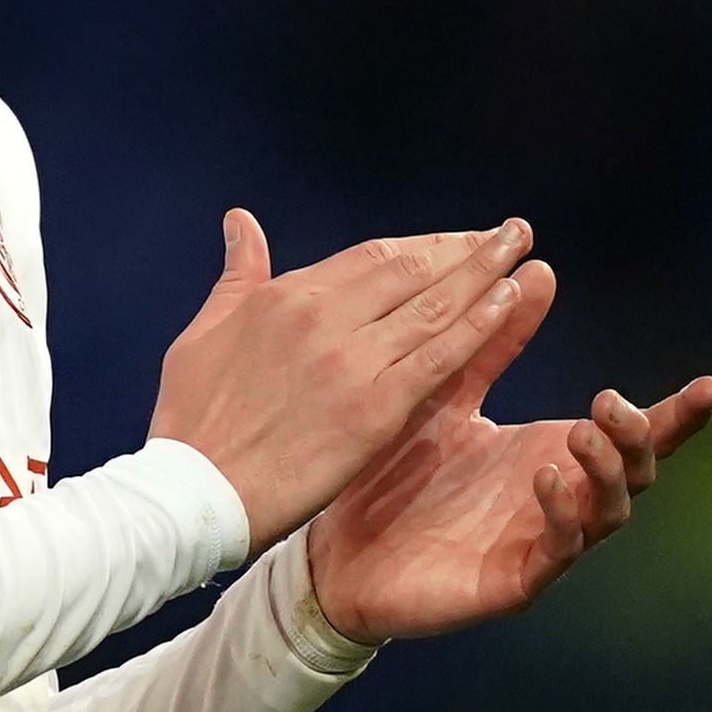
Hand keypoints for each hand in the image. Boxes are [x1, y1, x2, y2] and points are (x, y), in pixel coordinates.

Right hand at [149, 211, 536, 550]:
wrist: (194, 490)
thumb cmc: (192, 417)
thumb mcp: (204, 331)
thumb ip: (237, 274)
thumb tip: (241, 221)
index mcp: (284, 297)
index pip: (370, 257)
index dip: (422, 246)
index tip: (456, 240)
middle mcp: (323, 316)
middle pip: (410, 269)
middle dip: (464, 248)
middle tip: (508, 232)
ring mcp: (352, 360)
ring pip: (434, 304)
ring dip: (484, 272)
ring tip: (519, 247)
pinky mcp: (375, 408)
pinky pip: (440, 356)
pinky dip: (478, 324)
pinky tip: (509, 300)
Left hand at [305, 259, 711, 641]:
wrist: (335, 550)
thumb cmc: (396, 472)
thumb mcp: (447, 393)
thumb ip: (493, 341)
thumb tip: (539, 267)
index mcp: (552, 455)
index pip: (631, 435)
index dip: (676, 415)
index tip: (710, 385)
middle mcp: (560, 501)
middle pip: (636, 472)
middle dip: (637, 436)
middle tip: (609, 402)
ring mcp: (541, 544)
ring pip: (607, 514)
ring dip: (604, 473)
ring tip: (581, 432)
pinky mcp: (512, 582)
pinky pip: (554, 552)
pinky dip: (558, 516)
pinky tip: (544, 478)